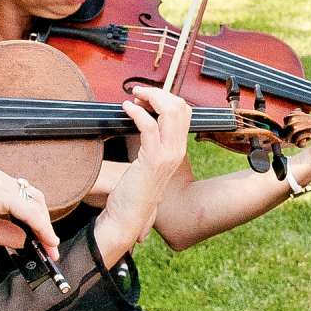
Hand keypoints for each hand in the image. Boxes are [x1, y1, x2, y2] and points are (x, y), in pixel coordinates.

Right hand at [0, 168, 58, 260]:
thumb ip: (1, 232)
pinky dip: (38, 225)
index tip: (43, 242)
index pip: (22, 199)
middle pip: (33, 198)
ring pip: (33, 203)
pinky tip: (43, 239)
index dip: (36, 220)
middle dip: (44, 224)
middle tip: (51, 248)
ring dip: (44, 226)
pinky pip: (26, 209)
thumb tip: (23, 240)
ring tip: (50, 248)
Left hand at [92, 85, 190, 264]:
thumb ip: (152, 143)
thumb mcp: (148, 163)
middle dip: (158, 93)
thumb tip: (145, 120)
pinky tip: (126, 109)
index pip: (184, 111)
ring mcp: (167, 155)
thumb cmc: (133, 192)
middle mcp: (177, 150)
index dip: (166, 98)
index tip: (145, 98)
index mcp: (177, 149)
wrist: (128, 217)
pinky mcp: (152, 160)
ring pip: (169, 112)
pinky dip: (137, 112)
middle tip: (139, 93)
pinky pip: (148, 126)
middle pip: (179, 107)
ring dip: (150, 98)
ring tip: (133, 98)